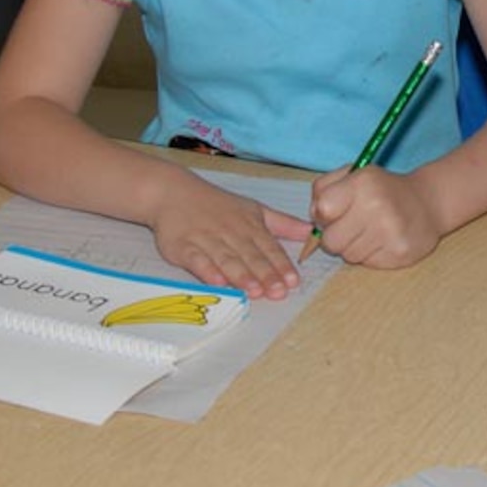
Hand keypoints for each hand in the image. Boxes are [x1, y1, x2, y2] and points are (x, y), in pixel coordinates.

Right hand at [145, 171, 310, 299]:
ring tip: (254, 291)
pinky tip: (218, 281)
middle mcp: (231, 232)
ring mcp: (206, 239)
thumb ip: (283, 224)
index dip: (281, 265)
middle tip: (278, 292)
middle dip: (266, 274)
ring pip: (227, 259)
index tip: (293, 281)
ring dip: (241, 275)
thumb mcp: (255, 210)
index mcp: (250, 225)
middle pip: (250, 256)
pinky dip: (207, 270)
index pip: (269, 247)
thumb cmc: (218, 206)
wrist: (173, 193)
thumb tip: (312, 232)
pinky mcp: (183, 247)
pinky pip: (197, 259)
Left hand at [311, 167, 444, 267]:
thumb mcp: (353, 175)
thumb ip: (324, 190)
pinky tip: (384, 240)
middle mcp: (376, 206)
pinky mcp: (399, 253)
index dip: (323, 216)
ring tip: (372, 231)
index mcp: (363, 182)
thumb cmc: (382, 189)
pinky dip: (371, 255)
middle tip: (352, 226)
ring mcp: (390, 232)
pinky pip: (367, 263)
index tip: (334, 213)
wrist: (428, 202)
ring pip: (348, 255)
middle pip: (330, 241)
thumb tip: (315, 219)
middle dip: (336, 237)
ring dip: (354, 247)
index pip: (322, 209)